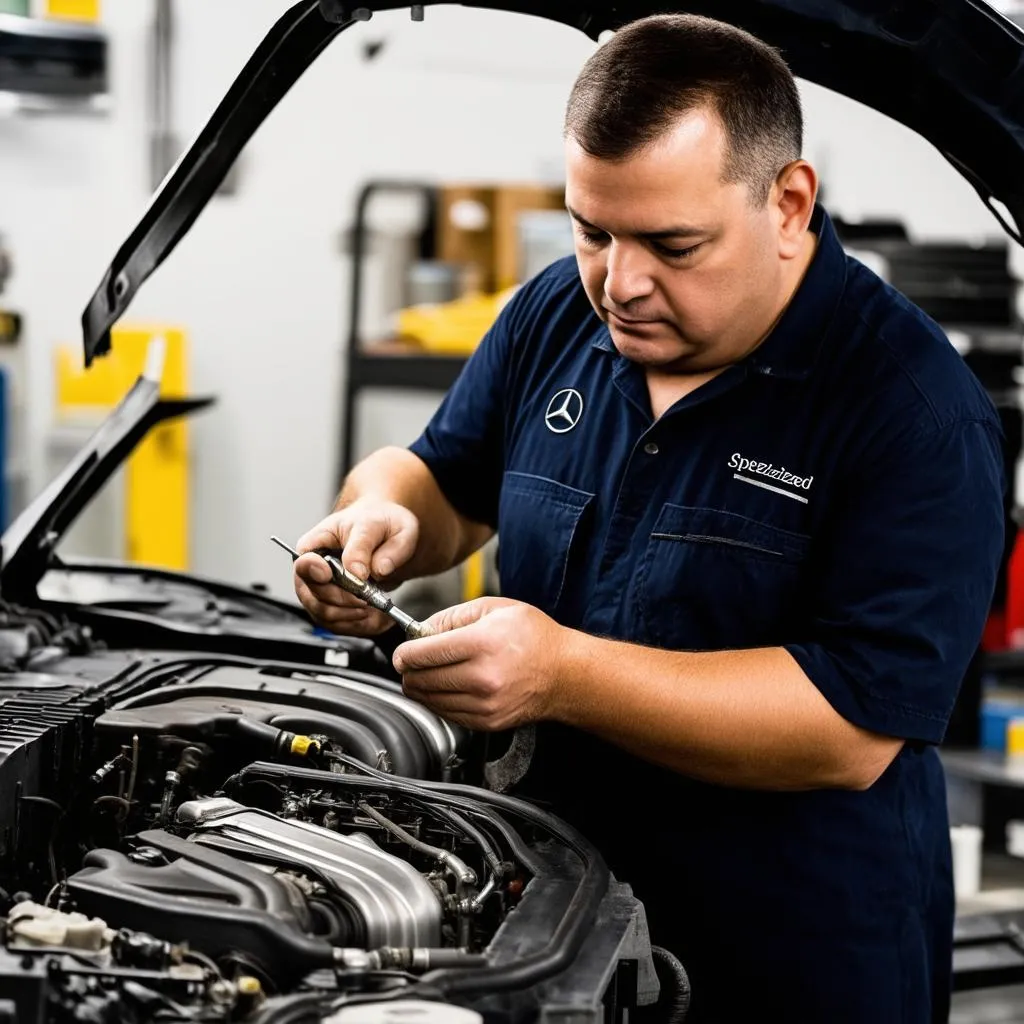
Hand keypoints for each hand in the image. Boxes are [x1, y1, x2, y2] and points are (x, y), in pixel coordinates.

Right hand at [293, 499, 418, 635]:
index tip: (327, 574)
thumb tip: (363, 570)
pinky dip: (359, 625)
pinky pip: (339, 625)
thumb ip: (374, 547)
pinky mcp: (332, 607)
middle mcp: (313, 569)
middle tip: (369, 596)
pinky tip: (378, 616)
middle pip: (313, 594)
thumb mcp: (386, 526)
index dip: (312, 571)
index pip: (303, 561)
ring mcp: (320, 590)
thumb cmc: (379, 524)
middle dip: (343, 599)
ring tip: (377, 606)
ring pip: (324, 614)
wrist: (386, 535)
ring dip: (352, 615)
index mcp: (319, 541)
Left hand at [393, 597, 567, 729]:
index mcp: (483, 643)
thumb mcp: (494, 608)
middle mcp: (483, 677)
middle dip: (409, 670)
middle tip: (410, 662)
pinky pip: (446, 714)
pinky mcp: (486, 721)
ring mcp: (484, 704)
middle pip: (422, 679)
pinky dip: (437, 701)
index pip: (424, 653)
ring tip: (427, 673)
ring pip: (430, 700)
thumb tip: (421, 630)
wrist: (564, 673)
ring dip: (420, 687)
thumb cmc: (534, 637)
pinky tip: (443, 687)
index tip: (402, 652)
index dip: (405, 653)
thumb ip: (452, 617)